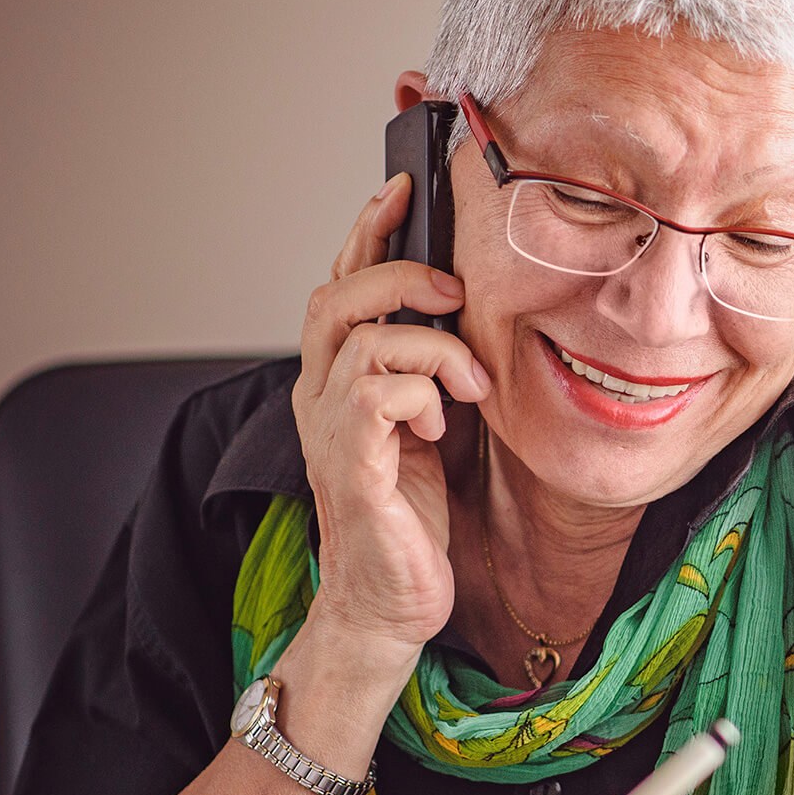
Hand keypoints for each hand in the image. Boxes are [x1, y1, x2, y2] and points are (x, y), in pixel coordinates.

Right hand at [291, 172, 489, 664]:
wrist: (391, 604)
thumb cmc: (412, 518)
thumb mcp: (434, 423)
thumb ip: (437, 369)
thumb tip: (471, 313)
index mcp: (340, 380)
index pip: (341, 284)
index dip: (367, 232)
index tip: (402, 190)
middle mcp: (321, 396)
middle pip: (337, 295)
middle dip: (399, 272)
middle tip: (453, 288)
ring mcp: (329, 428)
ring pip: (363, 336)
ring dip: (432, 347)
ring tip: (467, 384)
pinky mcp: (349, 463)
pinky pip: (378, 392)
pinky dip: (423, 393)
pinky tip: (441, 425)